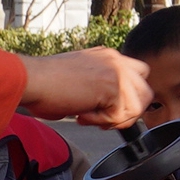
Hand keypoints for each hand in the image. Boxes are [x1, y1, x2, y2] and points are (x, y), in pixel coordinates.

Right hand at [19, 48, 153, 127]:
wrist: (33, 79)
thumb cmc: (47, 83)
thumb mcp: (81, 77)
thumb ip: (100, 85)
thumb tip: (110, 107)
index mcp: (108, 56)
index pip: (138, 76)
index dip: (129, 97)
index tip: (109, 108)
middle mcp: (116, 60)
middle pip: (146, 91)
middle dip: (129, 111)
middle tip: (104, 119)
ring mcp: (116, 72)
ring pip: (138, 106)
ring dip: (115, 119)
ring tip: (90, 116)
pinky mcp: (112, 87)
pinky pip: (119, 116)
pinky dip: (100, 122)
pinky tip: (82, 115)